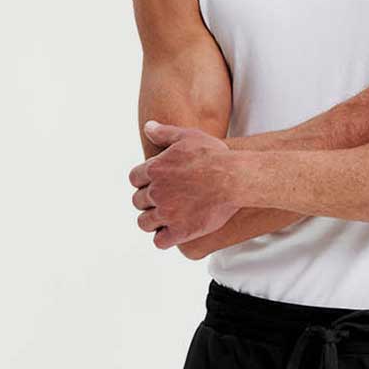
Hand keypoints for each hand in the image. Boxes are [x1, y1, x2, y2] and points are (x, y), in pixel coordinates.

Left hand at [130, 122, 240, 247]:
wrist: (234, 178)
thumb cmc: (214, 155)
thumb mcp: (188, 136)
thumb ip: (165, 133)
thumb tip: (148, 126)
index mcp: (155, 169)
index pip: (134, 179)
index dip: (143, 182)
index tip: (154, 183)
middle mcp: (156, 192)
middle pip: (137, 201)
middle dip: (147, 202)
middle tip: (162, 201)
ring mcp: (167, 213)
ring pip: (144, 223)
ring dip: (152, 221)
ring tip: (164, 219)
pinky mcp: (181, 231)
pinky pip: (160, 241)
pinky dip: (163, 239)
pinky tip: (172, 233)